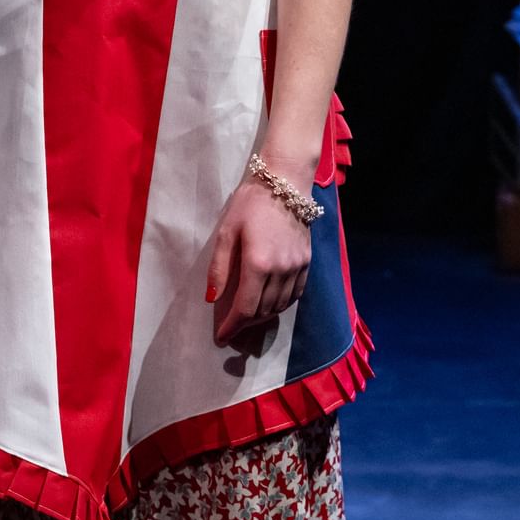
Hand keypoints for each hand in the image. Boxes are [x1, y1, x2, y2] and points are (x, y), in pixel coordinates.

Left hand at [206, 161, 314, 345]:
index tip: (222, 337)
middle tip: (232, 325)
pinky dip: (282, 304)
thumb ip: (219, 268)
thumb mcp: (226, 232)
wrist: (286, 182)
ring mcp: (298, 266)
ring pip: (281, 305)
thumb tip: (212, 298)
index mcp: (258, 263)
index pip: (246, 309)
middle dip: (246, 323)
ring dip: (263, 315)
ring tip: (249, 315)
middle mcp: (281, 269)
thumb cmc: (251, 203)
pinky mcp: (307, 261)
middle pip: (264, 311)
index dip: (233, 326)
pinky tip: (271, 302)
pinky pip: (296, 294)